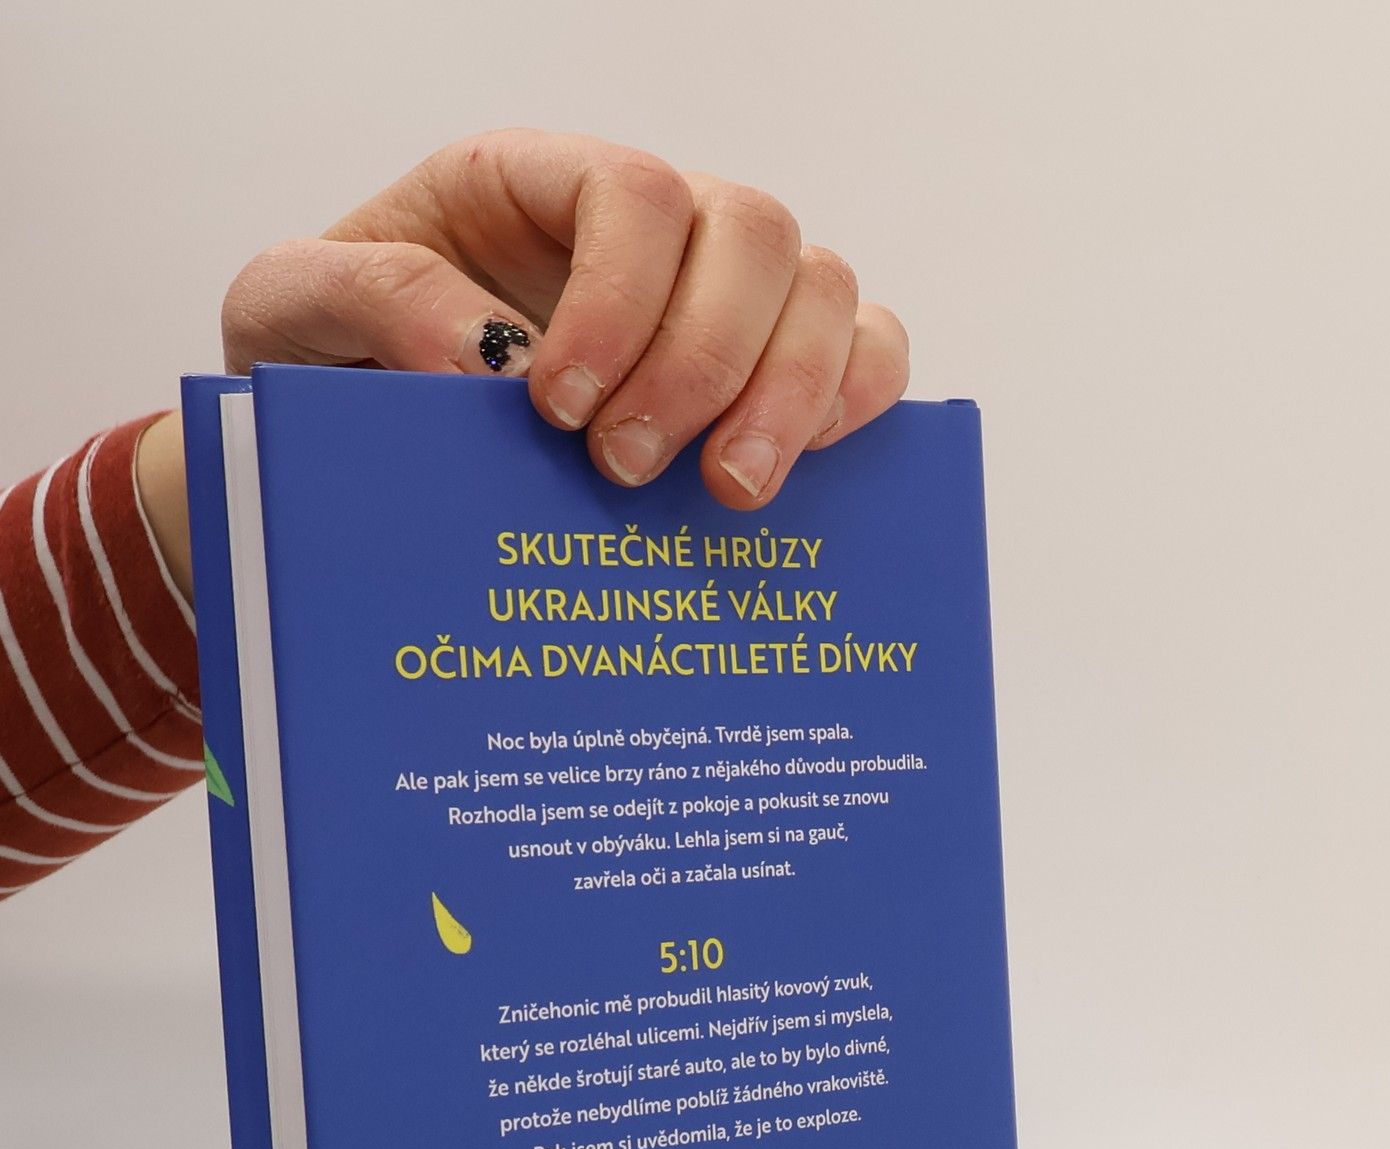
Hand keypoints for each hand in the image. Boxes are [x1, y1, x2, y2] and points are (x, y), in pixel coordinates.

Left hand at [218, 127, 910, 508]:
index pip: (634, 190)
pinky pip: (867, 356)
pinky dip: (855, 406)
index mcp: (538, 181)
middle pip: (754, 232)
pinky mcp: (774, 374)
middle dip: (708, 361)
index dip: (622, 297)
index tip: (558, 409)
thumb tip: (487, 354)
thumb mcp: (292, 311)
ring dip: (794, 394)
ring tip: (727, 494)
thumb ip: (366, 299)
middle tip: (630, 470)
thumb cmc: (336, 361)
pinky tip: (793, 472)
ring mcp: (726, 297)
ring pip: (825, 290)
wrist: (367, 454)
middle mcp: (653, 228)